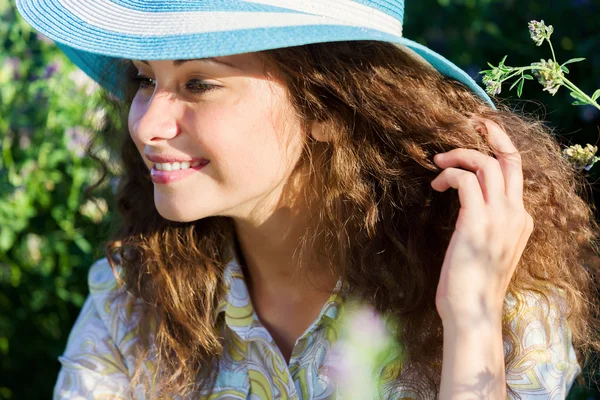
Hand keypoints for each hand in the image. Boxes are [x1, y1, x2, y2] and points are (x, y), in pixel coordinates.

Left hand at [431, 119, 533, 324]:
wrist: (471, 312)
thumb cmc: (470, 283)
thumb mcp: (484, 248)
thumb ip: (484, 223)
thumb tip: (465, 203)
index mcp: (520, 219)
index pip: (513, 173)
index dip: (496, 150)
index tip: (477, 137)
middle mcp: (516, 213)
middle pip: (511, 158)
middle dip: (492, 133)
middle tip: (470, 121)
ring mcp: (500, 217)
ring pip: (486, 163)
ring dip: (459, 154)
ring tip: (438, 160)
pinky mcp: (477, 221)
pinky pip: (465, 179)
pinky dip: (449, 174)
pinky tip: (436, 185)